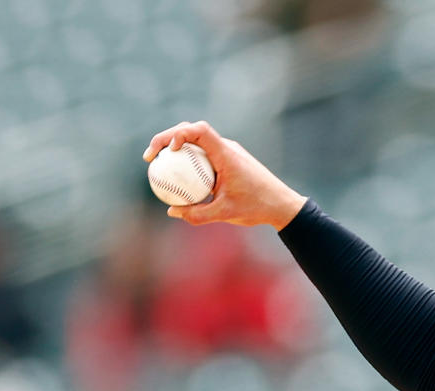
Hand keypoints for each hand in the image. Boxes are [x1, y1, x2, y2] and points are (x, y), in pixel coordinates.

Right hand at [143, 121, 306, 229]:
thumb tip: (172, 211)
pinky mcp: (231, 161)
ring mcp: (230, 153)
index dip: (177, 134)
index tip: (167, 151)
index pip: (199, 130)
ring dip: (178, 147)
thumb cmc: (258, 207)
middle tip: (151, 158)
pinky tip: (180, 178)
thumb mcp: (226, 214)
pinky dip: (190, 160)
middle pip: (192, 131)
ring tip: (159, 165)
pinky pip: (205, 154)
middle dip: (167, 138)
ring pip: (198, 141)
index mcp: (227, 154)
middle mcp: (228, 148)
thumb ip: (198, 214)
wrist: (283, 206)